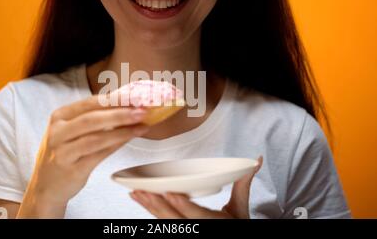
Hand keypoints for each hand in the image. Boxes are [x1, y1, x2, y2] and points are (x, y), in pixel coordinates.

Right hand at [18, 95, 149, 217]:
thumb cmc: (65, 152)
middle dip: (120, 113)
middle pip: (92, 119)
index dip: (115, 99)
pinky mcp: (72, 170)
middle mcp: (57, 132)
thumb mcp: (72, 130)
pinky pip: (98, 155)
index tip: (136, 96)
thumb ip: (94, 118)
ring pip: (96, 138)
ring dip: (123, 131)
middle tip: (143, 111)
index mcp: (59, 116)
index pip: (90, 103)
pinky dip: (116, 146)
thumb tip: (127, 105)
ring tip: (142, 126)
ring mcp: (62, 152)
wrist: (47, 185)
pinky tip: (130, 139)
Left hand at [130, 156, 262, 218]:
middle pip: (174, 220)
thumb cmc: (235, 224)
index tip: (170, 193)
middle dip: (157, 206)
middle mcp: (198, 230)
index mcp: (215, 223)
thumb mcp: (241, 207)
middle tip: (142, 191)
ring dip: (149, 208)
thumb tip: (255, 160)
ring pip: (165, 222)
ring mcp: (187, 232)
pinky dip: (150, 211)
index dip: (182, 206)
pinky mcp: (179, 230)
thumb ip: (243, 183)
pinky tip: (140, 199)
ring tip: (135, 193)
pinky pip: (162, 222)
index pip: (196, 215)